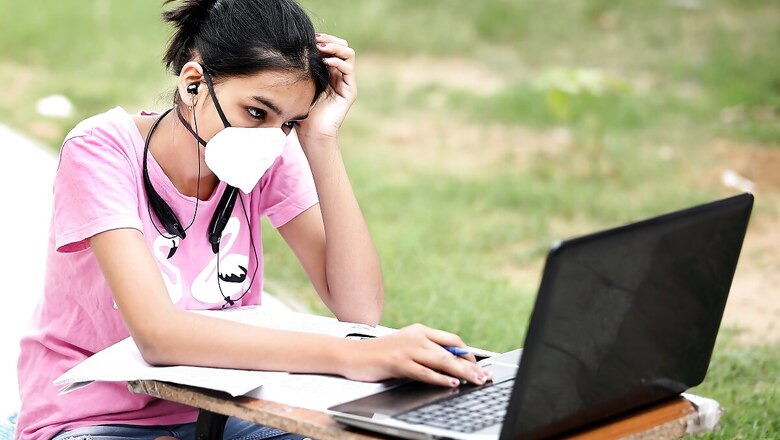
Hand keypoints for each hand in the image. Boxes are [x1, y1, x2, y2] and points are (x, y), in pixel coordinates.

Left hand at [296, 33, 356, 143]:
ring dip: (335, 47)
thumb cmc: (301, 112)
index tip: (309, 37)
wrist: (311, 133)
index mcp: (329, 73)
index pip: (332, 48)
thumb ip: (303, 69)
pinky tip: (325, 62)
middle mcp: (339, 76)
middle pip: (343, 47)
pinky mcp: (350, 91)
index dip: (323, 39)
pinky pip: (348, 69)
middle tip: (316, 41)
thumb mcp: (300, 85)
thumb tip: (294, 48)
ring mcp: (346, 83)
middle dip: (330, 40)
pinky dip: (338, 61)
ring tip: (321, 48)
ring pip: (348, 54)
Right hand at [343, 324, 492, 387]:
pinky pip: (424, 371)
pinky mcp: (397, 362)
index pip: (452, 340)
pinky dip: (439, 378)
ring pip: (441, 361)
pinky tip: (451, 383)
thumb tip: (451, 363)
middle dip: (471, 365)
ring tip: (476, 380)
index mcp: (420, 331)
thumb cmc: (380, 354)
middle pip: (450, 352)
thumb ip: (426, 351)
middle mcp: (416, 337)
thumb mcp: (406, 347)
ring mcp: (407, 349)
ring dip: (462, 372)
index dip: (467, 353)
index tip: (478, 366)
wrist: (352, 355)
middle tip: (485, 376)